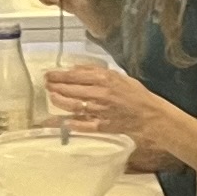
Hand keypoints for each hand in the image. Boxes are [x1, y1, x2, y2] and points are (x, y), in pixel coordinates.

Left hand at [40, 59, 159, 151]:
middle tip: (46, 85)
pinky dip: (73, 123)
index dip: (60, 75)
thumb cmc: (135, 94)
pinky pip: (84, 125)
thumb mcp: (118, 76)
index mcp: (106, 80)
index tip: (49, 74)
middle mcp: (101, 94)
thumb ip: (96, 72)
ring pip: (75, 106)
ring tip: (52, 98)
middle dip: (56, 87)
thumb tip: (75, 69)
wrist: (149, 115)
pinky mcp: (103, 126)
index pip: (76, 76)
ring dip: (60, 102)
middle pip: (72, 90)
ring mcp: (101, 111)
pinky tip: (64, 121)